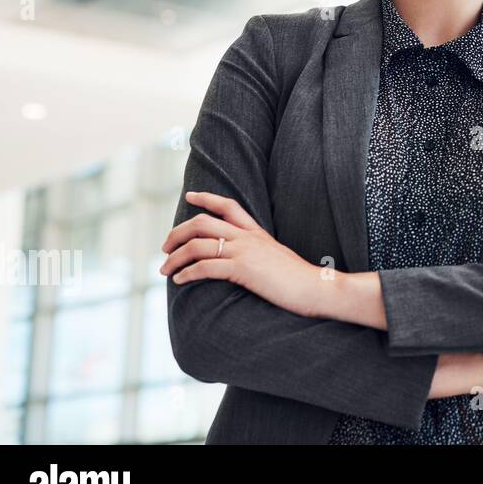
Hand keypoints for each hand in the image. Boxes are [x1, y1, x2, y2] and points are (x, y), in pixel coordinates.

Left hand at [160, 190, 323, 317]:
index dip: (206, 198)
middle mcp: (248, 237)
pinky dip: (187, 273)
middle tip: (165, 248)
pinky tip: (180, 280)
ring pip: (197, 245)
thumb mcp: (277, 258)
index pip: (229, 205)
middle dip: (177, 233)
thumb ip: (260, 254)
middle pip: (202, 222)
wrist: (317, 287)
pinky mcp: (243, 269)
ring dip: (175, 258)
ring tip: (165, 269)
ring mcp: (245, 251)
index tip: (190, 196)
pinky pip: (206, 266)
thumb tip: (244, 261)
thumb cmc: (300, 279)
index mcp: (257, 232)